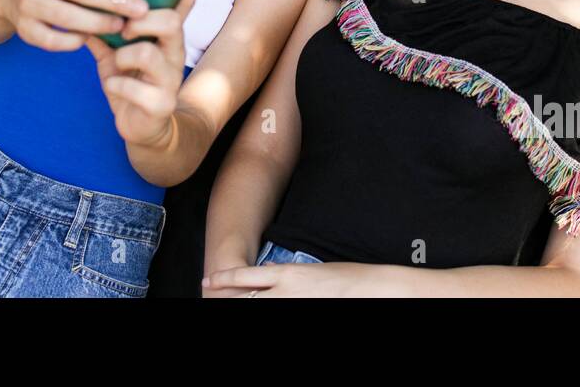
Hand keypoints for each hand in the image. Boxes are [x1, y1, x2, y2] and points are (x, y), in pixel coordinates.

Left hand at [83, 0, 207, 148]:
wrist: (143, 130)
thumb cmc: (130, 84)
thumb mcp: (116, 53)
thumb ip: (104, 28)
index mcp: (165, 37)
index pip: (181, 4)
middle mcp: (174, 53)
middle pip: (170, 21)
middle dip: (141, 21)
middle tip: (123, 30)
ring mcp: (170, 79)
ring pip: (148, 54)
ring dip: (123, 57)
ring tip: (116, 65)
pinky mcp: (161, 104)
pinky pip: (134, 89)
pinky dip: (116, 86)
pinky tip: (113, 88)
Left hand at [202, 261, 367, 296]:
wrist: (372, 289)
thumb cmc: (345, 277)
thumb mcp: (312, 270)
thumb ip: (286, 273)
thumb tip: (267, 273)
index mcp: (287, 273)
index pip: (244, 277)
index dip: (223, 280)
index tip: (208, 281)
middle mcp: (284, 291)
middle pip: (245, 298)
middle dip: (227, 299)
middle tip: (211, 298)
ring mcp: (292, 304)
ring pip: (256, 307)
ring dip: (243, 304)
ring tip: (227, 302)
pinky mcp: (303, 310)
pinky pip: (276, 311)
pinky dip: (263, 306)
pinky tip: (254, 304)